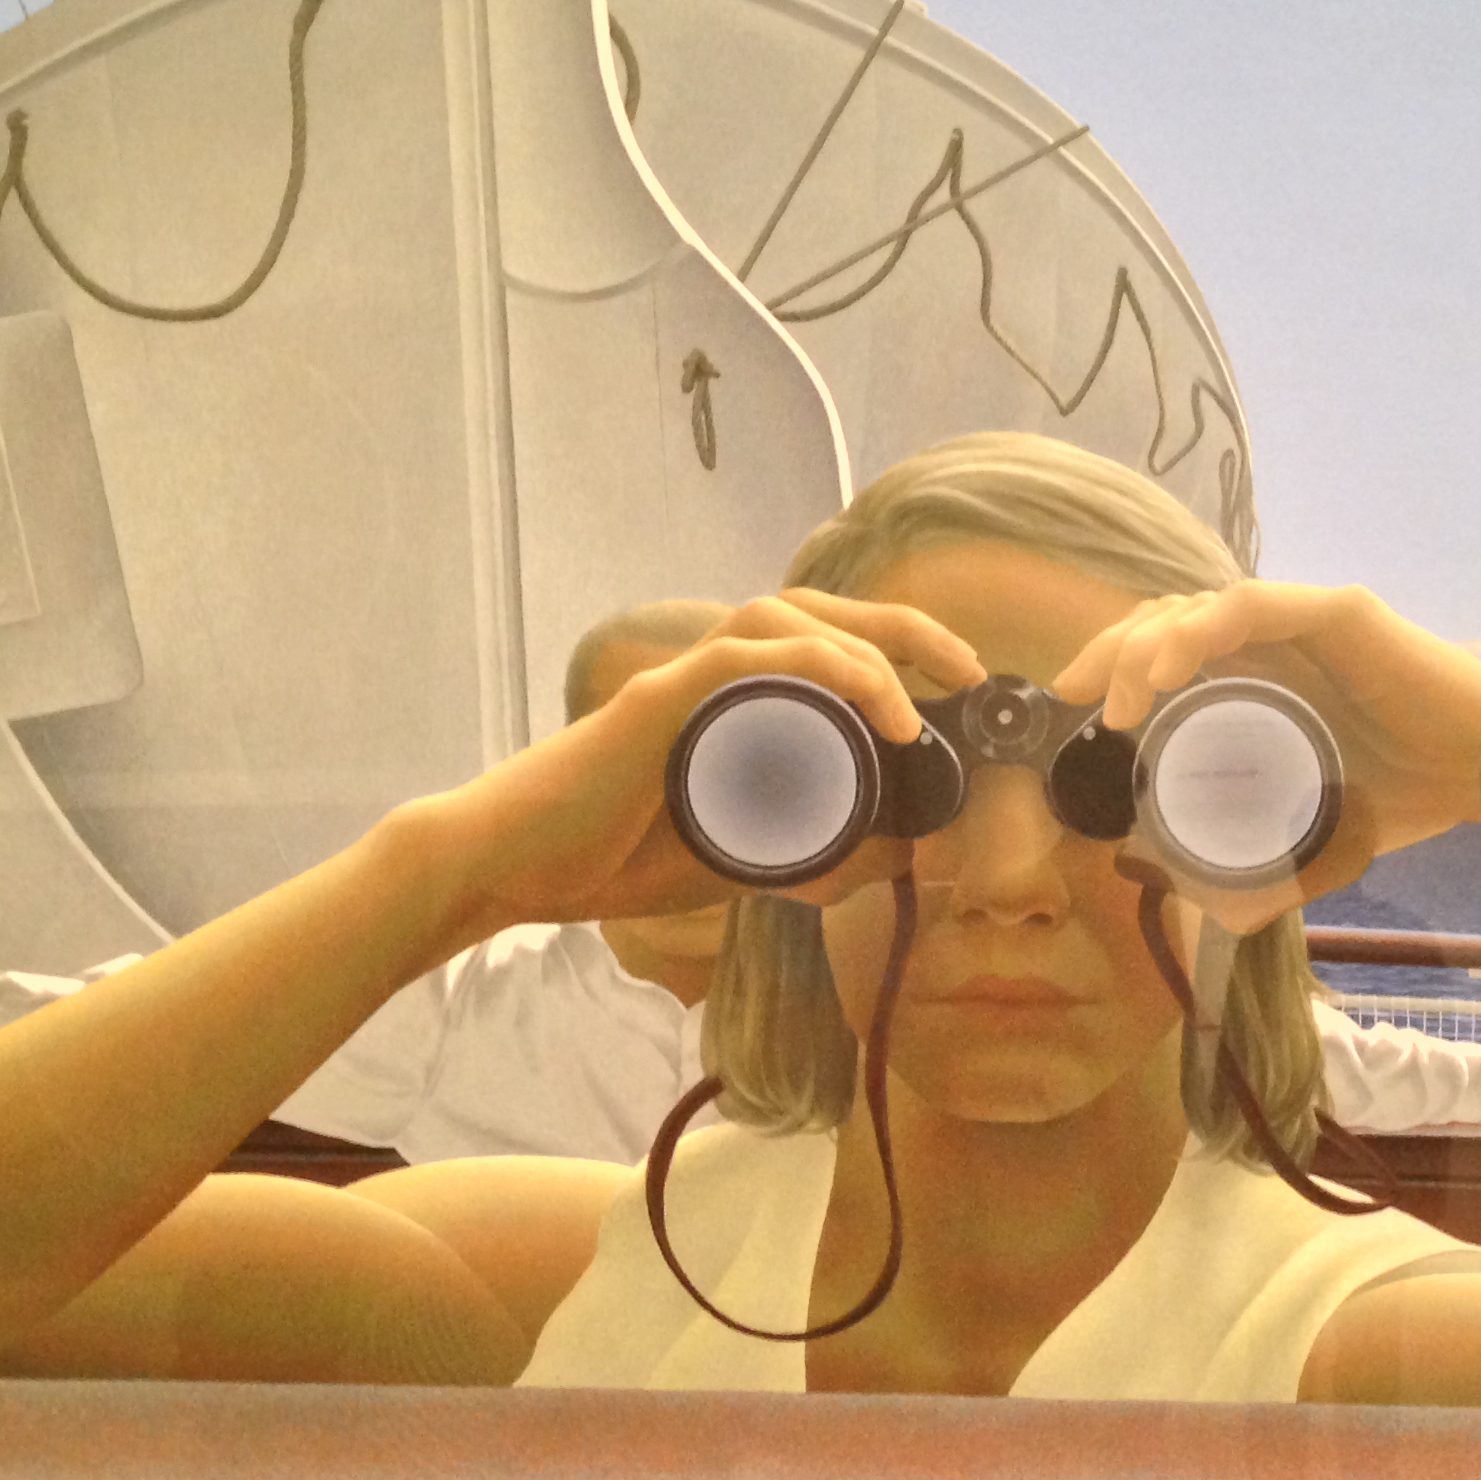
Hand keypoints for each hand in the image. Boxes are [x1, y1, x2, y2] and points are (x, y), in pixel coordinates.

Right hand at [439, 588, 985, 930]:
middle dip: (903, 628)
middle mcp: (710, 674)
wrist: (513, 868)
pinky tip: (867, 697)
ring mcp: (681, 680)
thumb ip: (810, 856)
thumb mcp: (739, 859)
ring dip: (866, 645)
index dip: (894, 649)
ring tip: (921, 698)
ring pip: (785, 617)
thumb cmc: (609, 857)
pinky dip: (816, 665)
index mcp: (730, 699)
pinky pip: (744, 656)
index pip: (821, 643)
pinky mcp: (656, 703)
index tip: (956, 685)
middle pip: (817, 610)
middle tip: (967, 669)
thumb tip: (899, 857)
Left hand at [1050, 580, 1480, 924]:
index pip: (1169, 645)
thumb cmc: (1411, 795)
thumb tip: (1223, 914)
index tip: (1073, 708)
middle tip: (1074, 699)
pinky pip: (1252, 605)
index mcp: (1263, 669)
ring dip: (1145, 646)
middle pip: (1168, 618)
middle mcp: (1276, 634)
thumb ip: (1275, 863)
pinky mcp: (1339, 613)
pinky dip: (1200, 630)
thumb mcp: (1321, 832)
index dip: (1114, 664)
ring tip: (1118, 703)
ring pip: (1198, 606)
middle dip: (1110, 651)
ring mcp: (1305, 617)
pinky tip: (1164, 669)